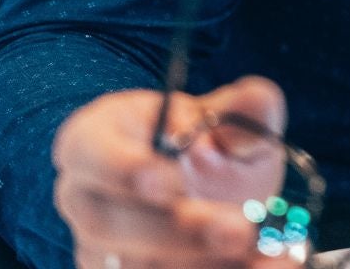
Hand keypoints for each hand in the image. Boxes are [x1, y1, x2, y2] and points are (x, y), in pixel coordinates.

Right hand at [53, 76, 295, 268]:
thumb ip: (242, 112)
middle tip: (238, 230)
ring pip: (134, 265)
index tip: (173, 179)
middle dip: (178, 230)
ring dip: (202, 263)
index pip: (88, 151)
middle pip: (108, 221)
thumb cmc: (206, 146)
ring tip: (265, 255)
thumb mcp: (227, 122)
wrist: (211, 194)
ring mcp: (96, 247)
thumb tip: (257, 97)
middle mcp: (84, 196)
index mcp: (95, 138)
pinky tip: (265, 266)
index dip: (124, 168)